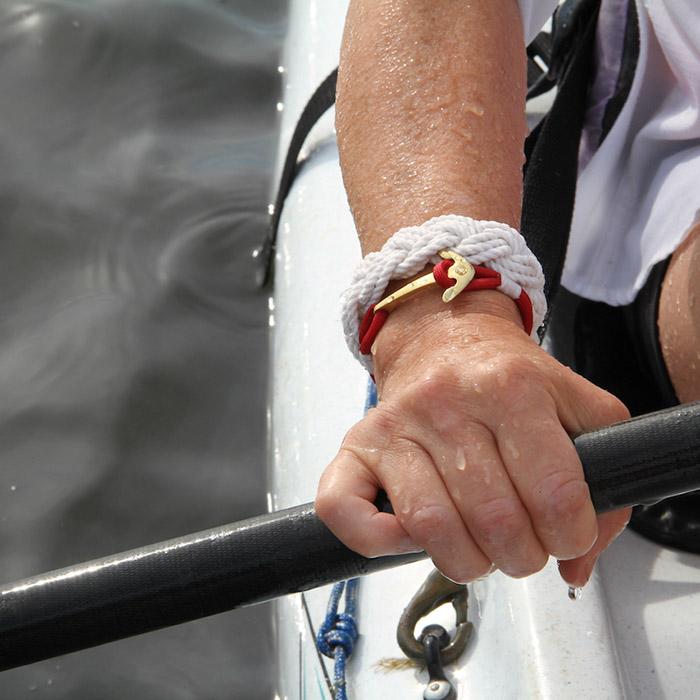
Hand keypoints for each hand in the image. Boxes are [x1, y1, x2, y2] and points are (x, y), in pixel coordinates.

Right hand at [316, 291, 630, 585]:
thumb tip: (579, 563)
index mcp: (512, 387)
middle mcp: (449, 400)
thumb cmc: (505, 377)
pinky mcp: (357, 443)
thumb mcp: (575, 404)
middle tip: (523, 545)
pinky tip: (411, 533)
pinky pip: (345, 508)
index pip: (554, 490)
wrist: (442, 336)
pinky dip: (379, 541)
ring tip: (479, 547)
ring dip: (466, 561)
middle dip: (521, 556)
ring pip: (431, 526)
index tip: (564, 535)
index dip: (569, 534)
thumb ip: (604, 480)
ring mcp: (397, 423)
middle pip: (495, 520)